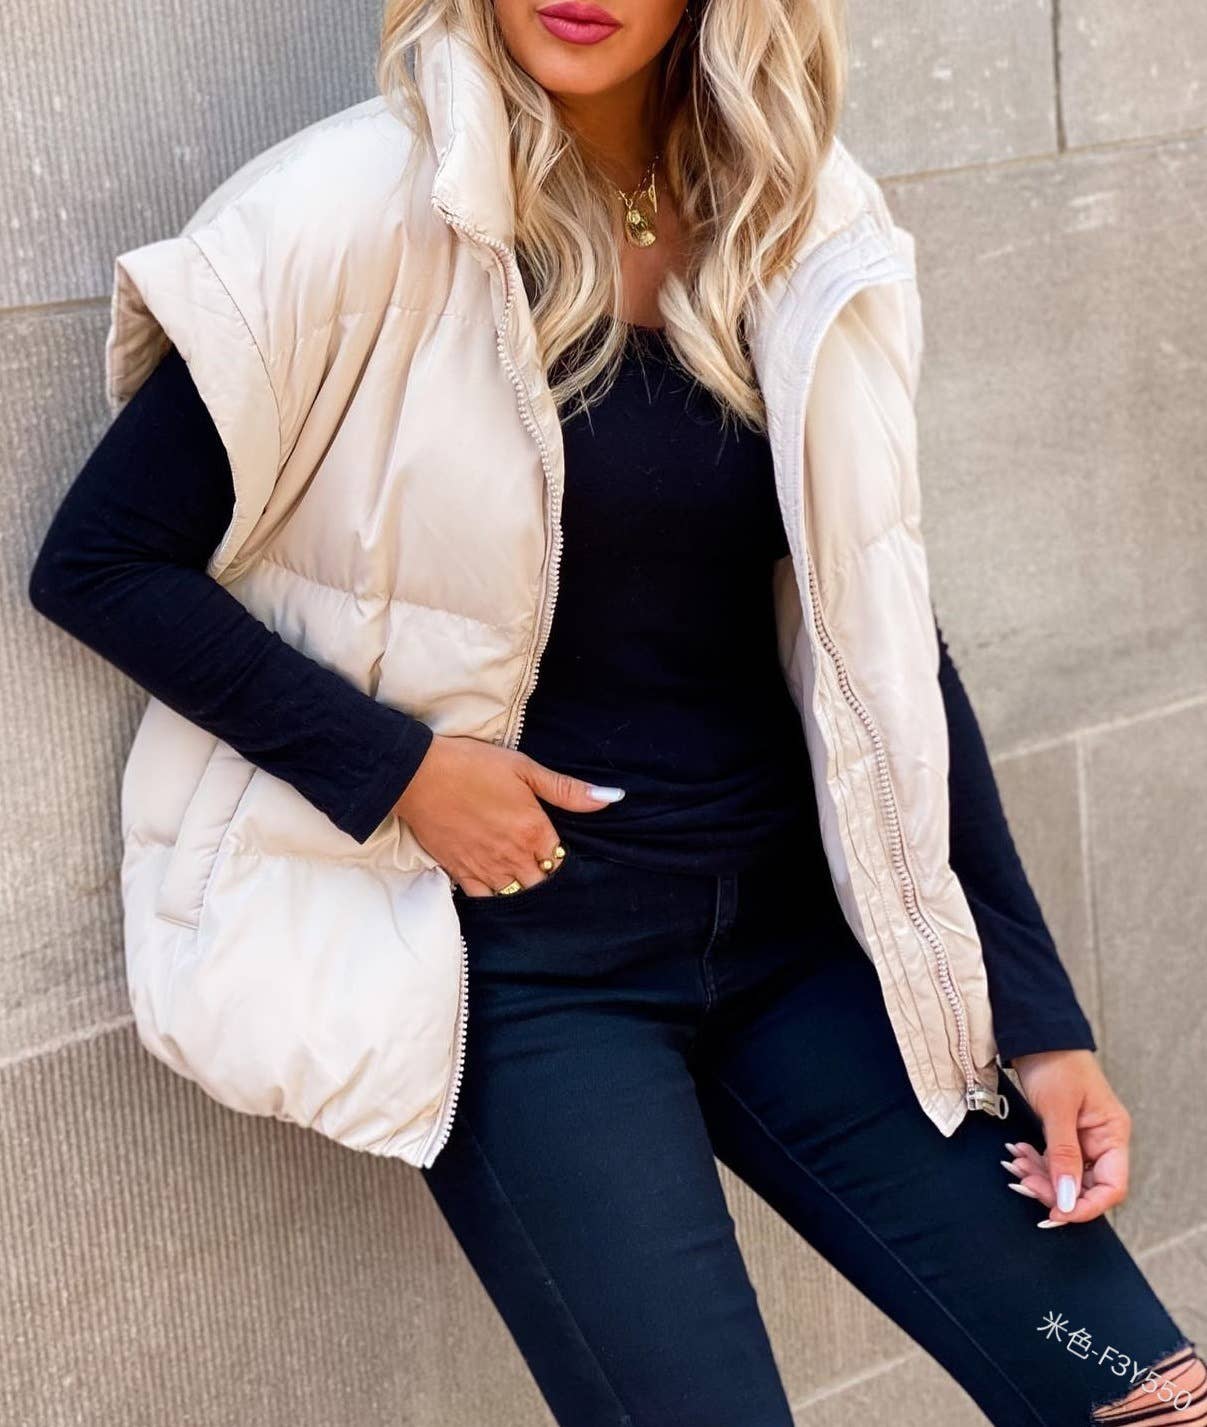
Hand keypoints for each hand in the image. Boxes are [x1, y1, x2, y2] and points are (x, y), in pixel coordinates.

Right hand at [392, 734, 623, 896]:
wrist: (419, 774)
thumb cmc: (473, 766)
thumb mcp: (525, 769)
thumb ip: (567, 790)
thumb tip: (611, 798)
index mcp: (534, 831)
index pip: (559, 860)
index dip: (557, 856)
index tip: (552, 848)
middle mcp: (513, 856)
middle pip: (540, 882)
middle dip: (542, 875)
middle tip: (537, 863)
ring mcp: (485, 868)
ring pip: (515, 894)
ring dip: (520, 887)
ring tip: (519, 874)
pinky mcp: (459, 872)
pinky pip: (484, 898)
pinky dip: (493, 895)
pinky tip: (495, 884)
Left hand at [1001, 1049, 1131, 1225]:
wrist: (1035, 1034)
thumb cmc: (1054, 1062)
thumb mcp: (1058, 1110)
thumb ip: (1063, 1155)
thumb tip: (1067, 1199)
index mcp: (1112, 1134)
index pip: (1112, 1187)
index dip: (1086, 1206)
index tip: (1057, 1213)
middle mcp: (1101, 1139)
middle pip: (1086, 1185)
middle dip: (1055, 1190)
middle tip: (1025, 1184)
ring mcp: (1081, 1136)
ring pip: (1065, 1174)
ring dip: (1040, 1176)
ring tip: (1016, 1165)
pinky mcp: (1062, 1132)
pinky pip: (1052, 1159)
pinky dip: (1034, 1162)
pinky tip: (1017, 1155)